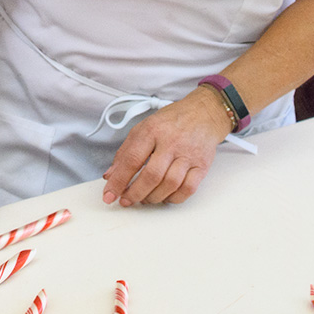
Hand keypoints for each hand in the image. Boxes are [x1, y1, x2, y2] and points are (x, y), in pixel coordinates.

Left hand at [102, 86, 231, 206]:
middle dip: (135, 193)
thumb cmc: (172, 121)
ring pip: (169, 185)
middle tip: (126, 200)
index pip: (132, 159)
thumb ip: (125, 152)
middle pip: (152, 176)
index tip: (110, 195)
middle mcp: (171, 142)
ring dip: (153, 197)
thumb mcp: (143, 128)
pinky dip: (173, 198)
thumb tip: (111, 175)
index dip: (118, 181)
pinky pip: (188, 189)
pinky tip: (165, 196)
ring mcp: (188, 155)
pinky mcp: (201, 165)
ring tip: (144, 198)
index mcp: (153, 131)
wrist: (203, 114)